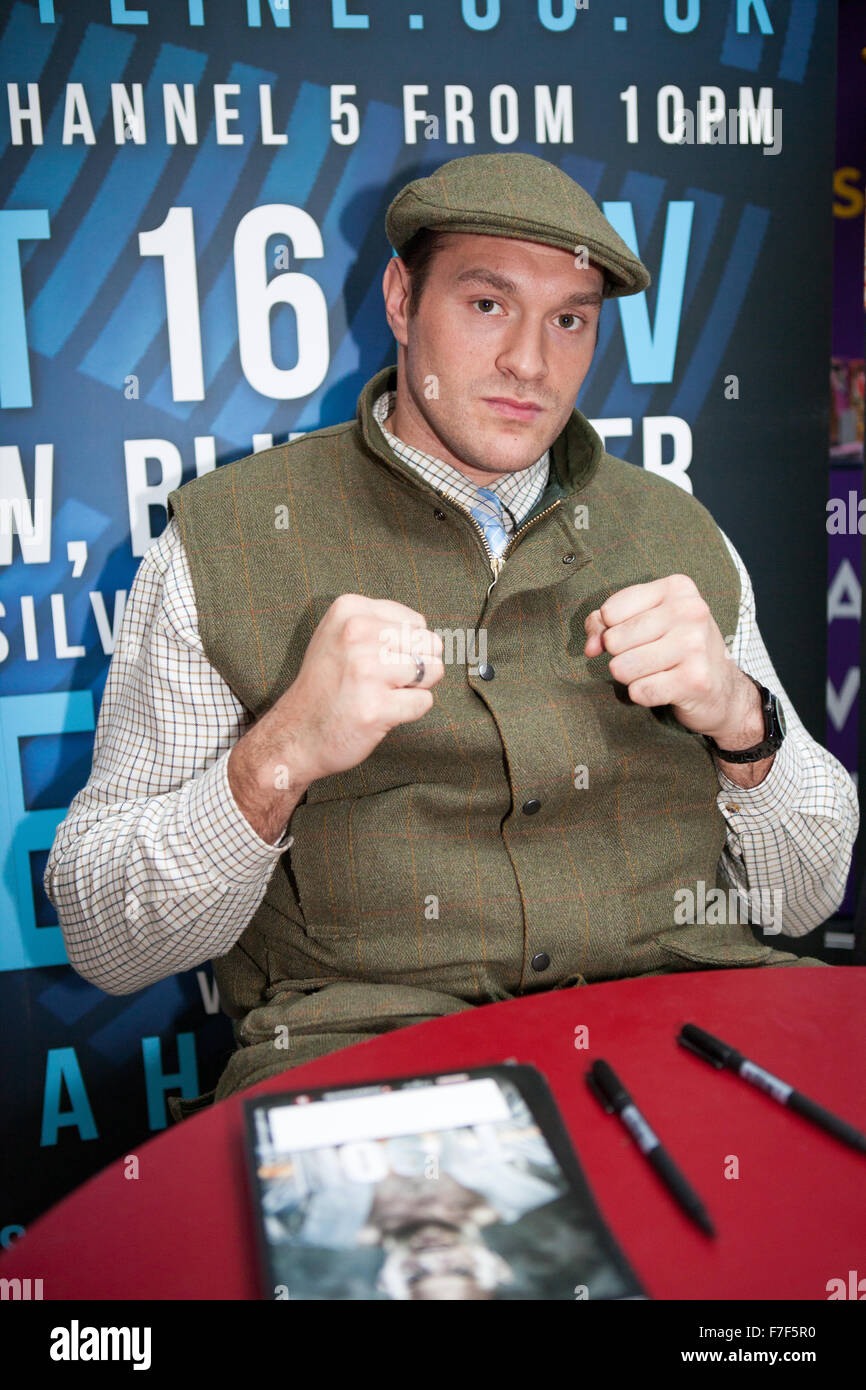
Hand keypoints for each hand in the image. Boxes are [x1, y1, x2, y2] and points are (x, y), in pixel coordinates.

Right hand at [268, 593, 444, 782]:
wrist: (295, 733)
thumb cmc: (327, 684)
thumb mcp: (339, 635)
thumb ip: (383, 624)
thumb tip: (434, 636)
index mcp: (349, 610)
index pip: (417, 622)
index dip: (405, 647)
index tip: (374, 660)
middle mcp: (355, 634)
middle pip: (430, 644)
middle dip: (416, 665)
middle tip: (382, 681)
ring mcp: (365, 671)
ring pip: (432, 671)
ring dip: (413, 688)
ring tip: (380, 694)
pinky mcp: (375, 707)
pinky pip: (424, 702)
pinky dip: (409, 711)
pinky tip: (380, 712)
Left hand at [583, 573, 755, 744]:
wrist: (723, 689)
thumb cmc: (677, 649)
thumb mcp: (645, 622)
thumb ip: (604, 624)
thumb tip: (590, 648)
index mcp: (676, 588)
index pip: (610, 611)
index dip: (609, 631)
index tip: (631, 638)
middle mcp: (690, 610)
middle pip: (614, 640)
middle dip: (620, 656)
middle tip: (647, 658)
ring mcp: (695, 645)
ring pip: (622, 667)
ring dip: (630, 677)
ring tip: (655, 672)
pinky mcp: (695, 680)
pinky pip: (639, 691)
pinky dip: (643, 694)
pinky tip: (664, 688)